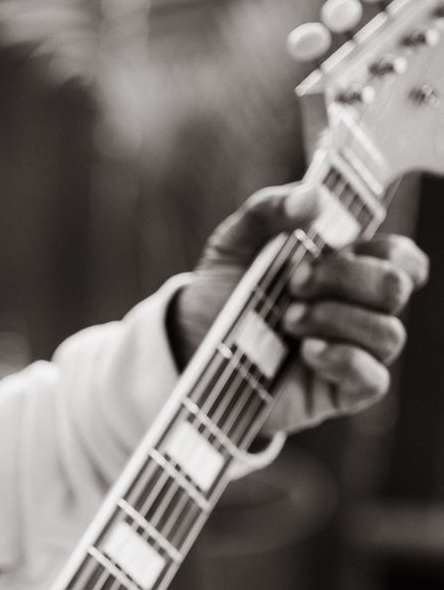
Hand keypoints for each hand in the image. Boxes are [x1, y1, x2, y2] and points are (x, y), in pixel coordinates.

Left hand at [171, 184, 428, 434]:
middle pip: (397, 288)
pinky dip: (343, 360)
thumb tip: (312, 197)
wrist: (189, 351)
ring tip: (288, 321)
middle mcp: (356, 309)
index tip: (326, 246)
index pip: (400, 256)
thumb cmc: (220, 295)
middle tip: (295, 283)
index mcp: (345, 269)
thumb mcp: (233, 244)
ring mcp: (351, 351)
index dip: (382, 249)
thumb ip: (268, 210)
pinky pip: (374, 379)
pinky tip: (307, 352)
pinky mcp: (339, 392)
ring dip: (336, 319)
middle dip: (347, 279)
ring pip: (389, 333)